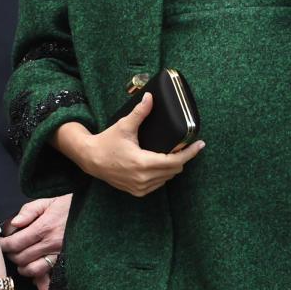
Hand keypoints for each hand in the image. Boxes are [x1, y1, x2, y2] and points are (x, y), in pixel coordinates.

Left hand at [0, 194, 72, 289]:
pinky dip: (37, 275)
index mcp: (44, 227)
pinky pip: (47, 273)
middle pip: (21, 258)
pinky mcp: (65, 260)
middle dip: (10, 255)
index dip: (3, 245)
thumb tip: (14, 223)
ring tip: (20, 258)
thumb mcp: (48, 201)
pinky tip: (33, 268)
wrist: (94, 213)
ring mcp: (59, 254)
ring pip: (32, 269)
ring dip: (22, 266)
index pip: (15, 243)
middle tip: (8, 249)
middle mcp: (51, 243)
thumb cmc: (69, 206)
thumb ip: (29, 211)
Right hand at [59, 93, 204, 196]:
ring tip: (174, 154)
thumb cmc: (106, 142)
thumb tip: (149, 97)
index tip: (200, 145)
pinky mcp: (137, 191)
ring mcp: (140, 187)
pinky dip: (162, 175)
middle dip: (182, 158)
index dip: (190, 153)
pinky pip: (158, 184)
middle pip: (175, 170)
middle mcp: (143, 178)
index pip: (175, 161)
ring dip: (172, 167)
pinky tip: (161, 165)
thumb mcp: (124, 126)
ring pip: (167, 178)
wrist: (90, 159)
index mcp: (143, 163)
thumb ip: (140, 113)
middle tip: (185, 146)